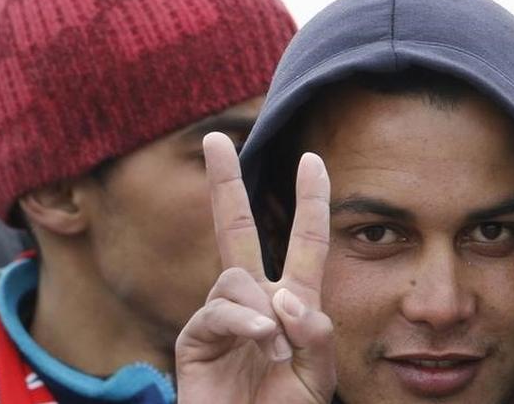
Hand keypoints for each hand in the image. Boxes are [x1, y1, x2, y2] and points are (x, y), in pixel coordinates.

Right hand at [176, 132, 335, 403]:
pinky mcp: (195, 338)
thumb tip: (283, 295)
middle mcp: (254, 301)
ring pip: (237, 277)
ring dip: (264, 311)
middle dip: (225, 183)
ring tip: (276, 353)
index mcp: (289, 303)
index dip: (309, 201)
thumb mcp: (318, 375)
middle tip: (215, 139)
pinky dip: (244, 322)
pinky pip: (218, 310)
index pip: (303, 242)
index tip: (312, 159)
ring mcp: (221, 317)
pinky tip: (259, 342)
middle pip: (235, 229)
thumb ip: (313, 334)